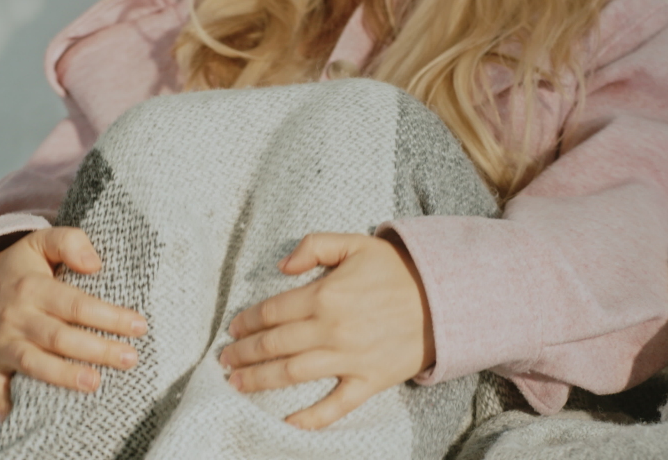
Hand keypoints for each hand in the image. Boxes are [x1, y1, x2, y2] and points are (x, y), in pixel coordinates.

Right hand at [0, 227, 149, 422]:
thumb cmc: (18, 267)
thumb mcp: (39, 242)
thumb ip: (69, 242)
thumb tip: (96, 263)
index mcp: (32, 287)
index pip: (76, 304)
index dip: (108, 316)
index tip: (139, 326)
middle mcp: (17, 317)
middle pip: (60, 337)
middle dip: (97, 350)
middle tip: (130, 359)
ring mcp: (3, 343)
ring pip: (34, 363)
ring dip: (64, 376)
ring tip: (95, 384)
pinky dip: (7, 404)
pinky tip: (21, 418)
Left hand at [218, 232, 435, 429]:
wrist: (444, 296)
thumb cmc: (396, 269)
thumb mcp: (354, 243)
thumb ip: (314, 246)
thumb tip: (281, 266)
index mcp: (324, 295)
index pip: (271, 312)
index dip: (246, 322)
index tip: (231, 330)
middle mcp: (331, 329)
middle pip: (273, 345)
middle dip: (243, 354)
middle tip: (224, 361)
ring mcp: (350, 358)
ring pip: (291, 373)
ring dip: (259, 380)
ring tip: (236, 385)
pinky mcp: (369, 380)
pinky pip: (336, 405)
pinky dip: (310, 418)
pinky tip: (286, 423)